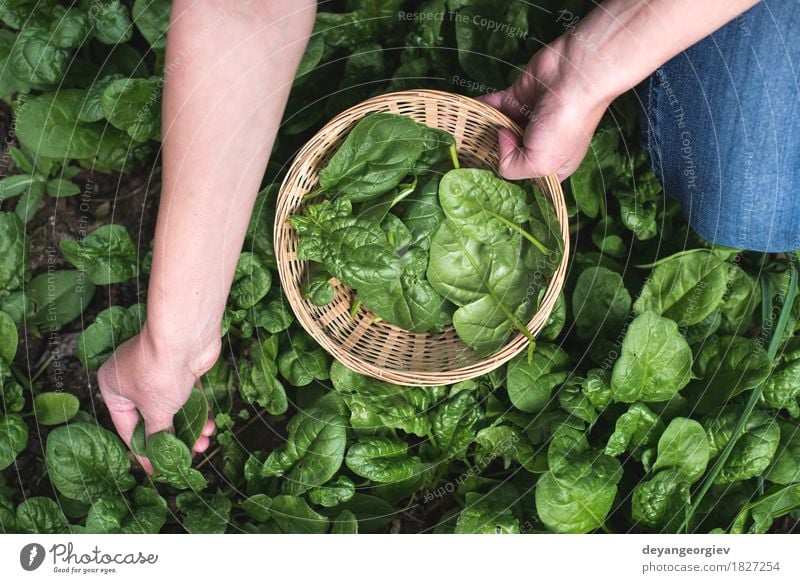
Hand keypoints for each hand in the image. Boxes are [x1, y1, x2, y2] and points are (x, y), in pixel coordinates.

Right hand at [96, 323, 219, 474]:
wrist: (185, 337)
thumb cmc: (160, 372)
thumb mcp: (155, 411)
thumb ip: (157, 432)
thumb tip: (160, 449)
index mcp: (112, 387)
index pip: (126, 427)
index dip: (143, 451)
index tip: (156, 469)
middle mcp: (132, 377)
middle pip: (152, 417)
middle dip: (173, 437)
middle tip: (188, 455)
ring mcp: (158, 371)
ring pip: (172, 407)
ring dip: (189, 426)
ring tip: (204, 442)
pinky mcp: (181, 367)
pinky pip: (187, 395)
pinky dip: (197, 410)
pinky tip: (208, 425)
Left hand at [477, 37, 615, 181]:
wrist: (574, 77)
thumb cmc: (564, 124)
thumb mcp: (539, 164)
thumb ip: (511, 166)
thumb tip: (499, 139)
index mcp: (553, 164)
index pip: (526, 176)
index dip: (511, 175)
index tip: (492, 174)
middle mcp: (541, 143)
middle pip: (509, 152)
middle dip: (492, 153)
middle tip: (470, 155)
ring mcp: (529, 118)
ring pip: (499, 127)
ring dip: (483, 129)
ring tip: (464, 134)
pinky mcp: (518, 96)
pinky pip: (494, 105)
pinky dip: (481, 108)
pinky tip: (466, 112)